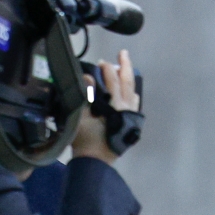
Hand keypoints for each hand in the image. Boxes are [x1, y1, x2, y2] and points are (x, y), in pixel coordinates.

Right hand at [72, 50, 139, 164]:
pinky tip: (128, 93)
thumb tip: (89, 79)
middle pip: (128, 83)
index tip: (102, 62)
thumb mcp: (80, 116)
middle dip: (126, 67)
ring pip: (132, 93)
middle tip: (123, 53)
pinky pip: (133, 105)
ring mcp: (131, 117)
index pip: (113, 82)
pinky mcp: (130, 124)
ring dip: (128, 80)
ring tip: (124, 70)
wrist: (96, 161)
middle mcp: (127, 110)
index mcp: (116, 107)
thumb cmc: (87, 139)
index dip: (107, 70)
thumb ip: (85, 96)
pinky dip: (130, 94)